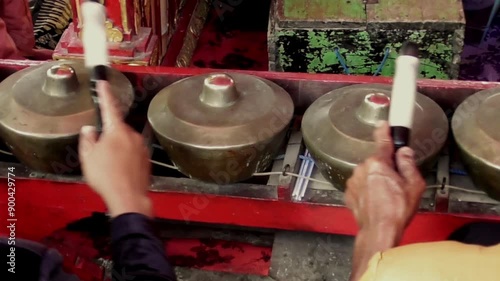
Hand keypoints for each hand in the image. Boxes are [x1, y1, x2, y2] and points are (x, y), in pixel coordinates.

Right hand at [78, 81, 151, 216]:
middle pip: (116, 129)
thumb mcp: (88, 157)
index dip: (105, 94)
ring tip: (108, 167)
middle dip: (107, 136)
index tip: (103, 82)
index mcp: (117, 130)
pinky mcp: (146, 159)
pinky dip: (124, 158)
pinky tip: (119, 171)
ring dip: (116, 149)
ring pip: (125, 142)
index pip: (109, 107)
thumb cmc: (106, 176)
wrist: (129, 197)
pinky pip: (132, 153)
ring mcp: (141, 147)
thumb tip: (90, 129)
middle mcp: (132, 135)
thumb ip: (88, 139)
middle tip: (98, 154)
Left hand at [345, 121, 425, 231]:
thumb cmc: (397, 210)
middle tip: (397, 183)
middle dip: (386, 168)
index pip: (382, 141)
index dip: (384, 131)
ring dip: (376, 180)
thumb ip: (408, 165)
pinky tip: (377, 201)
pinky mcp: (349, 192)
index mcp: (378, 163)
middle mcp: (362, 169)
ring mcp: (353, 181)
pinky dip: (368, 190)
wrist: (379, 230)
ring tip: (387, 196)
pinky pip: (361, 185)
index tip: (383, 124)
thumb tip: (405, 152)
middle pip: (377, 162)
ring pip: (368, 174)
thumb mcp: (413, 186)